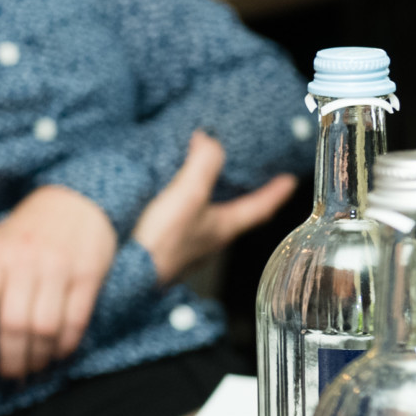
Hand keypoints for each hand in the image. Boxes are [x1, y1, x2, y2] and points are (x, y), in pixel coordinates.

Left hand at [0, 183, 116, 379]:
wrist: (76, 202)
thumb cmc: (22, 231)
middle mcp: (26, 260)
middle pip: (15, 322)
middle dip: (11, 358)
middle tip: (8, 376)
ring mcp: (59, 268)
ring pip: (46, 327)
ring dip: (38, 357)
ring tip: (31, 369)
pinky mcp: (88, 275)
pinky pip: (76, 321)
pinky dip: (64, 345)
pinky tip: (55, 354)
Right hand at [131, 131, 298, 285]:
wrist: (124, 276)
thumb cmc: (161, 241)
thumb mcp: (188, 194)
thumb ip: (203, 164)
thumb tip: (209, 139)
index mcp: (222, 228)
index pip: (259, 208)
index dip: (276, 192)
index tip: (290, 181)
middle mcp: (208, 242)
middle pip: (236, 219)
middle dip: (245, 200)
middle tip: (251, 184)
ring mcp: (185, 250)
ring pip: (208, 224)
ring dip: (212, 207)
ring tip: (208, 190)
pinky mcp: (162, 252)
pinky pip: (181, 228)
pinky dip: (183, 213)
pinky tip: (167, 209)